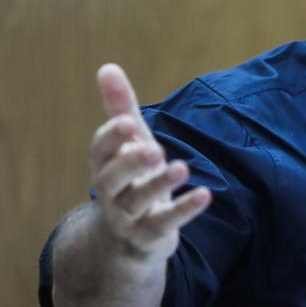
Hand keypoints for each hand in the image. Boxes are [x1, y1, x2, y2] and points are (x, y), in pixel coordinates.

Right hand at [90, 64, 210, 259]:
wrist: (127, 239)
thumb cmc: (131, 180)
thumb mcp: (129, 144)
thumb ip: (120, 109)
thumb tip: (107, 67)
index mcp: (104, 166)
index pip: (100, 151)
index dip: (112, 138)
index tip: (128, 123)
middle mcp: (110, 193)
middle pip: (112, 179)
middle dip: (131, 162)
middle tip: (153, 148)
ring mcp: (127, 218)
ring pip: (138, 202)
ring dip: (159, 184)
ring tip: (182, 168)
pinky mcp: (148, 237)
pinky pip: (163, 224)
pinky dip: (183, 211)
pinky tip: (205, 195)